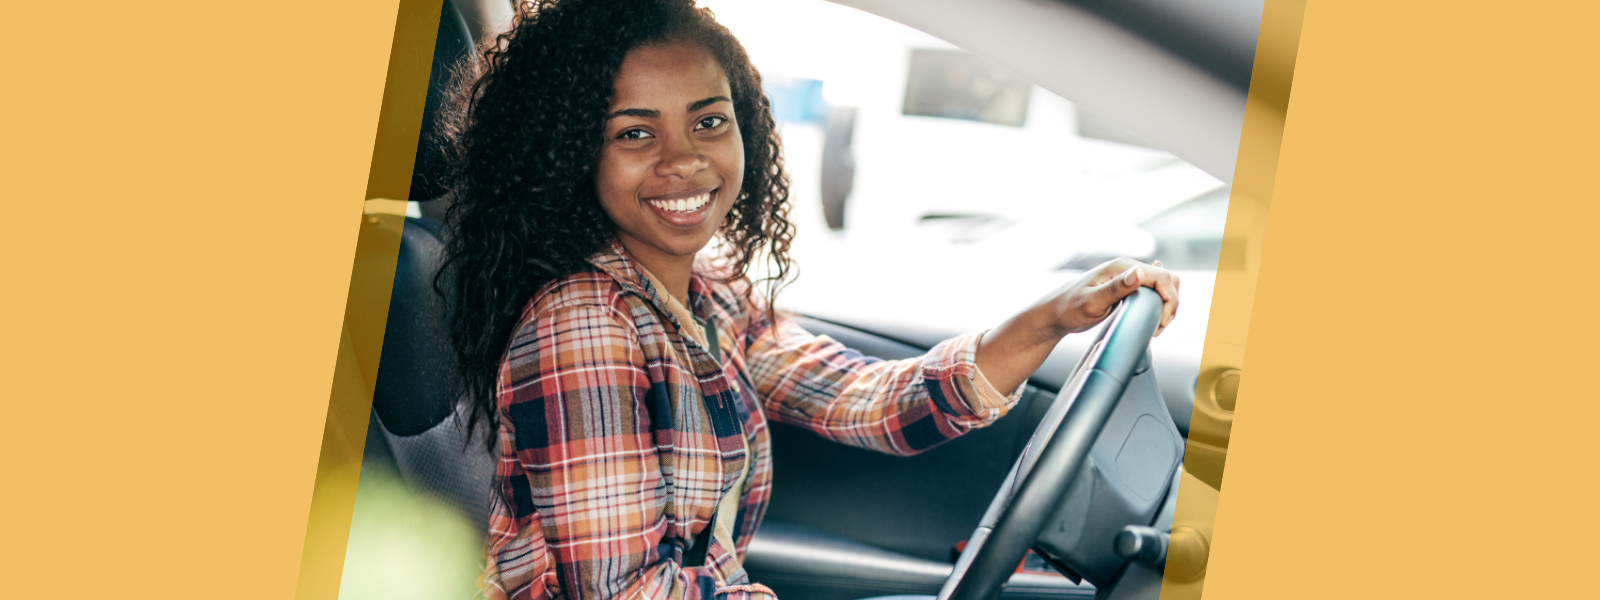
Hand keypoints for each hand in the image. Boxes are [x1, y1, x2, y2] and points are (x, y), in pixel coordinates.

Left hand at [1048, 257, 1179, 336]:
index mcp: (1122, 267)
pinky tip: (1151, 319)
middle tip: (1159, 326)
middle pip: (1168, 279)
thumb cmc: (1068, 309)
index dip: (1169, 300)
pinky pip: (1153, 292)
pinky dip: (1159, 305)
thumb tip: (1138, 272)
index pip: (1162, 277)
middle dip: (1171, 303)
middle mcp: (1127, 268)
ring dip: (1167, 305)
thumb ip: (1116, 288)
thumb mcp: (1092, 302)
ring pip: (1164, 286)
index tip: (1160, 322)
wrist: (1055, 313)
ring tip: (1155, 326)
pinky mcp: (1127, 288)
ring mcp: (1128, 277)